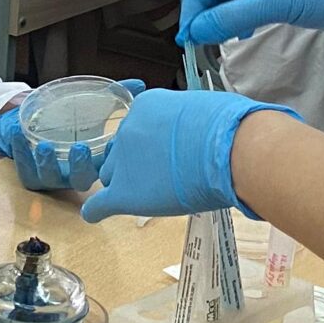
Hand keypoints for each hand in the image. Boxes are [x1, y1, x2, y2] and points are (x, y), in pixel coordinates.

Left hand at [0, 79, 143, 192]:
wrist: (36, 123)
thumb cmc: (70, 120)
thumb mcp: (93, 107)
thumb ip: (116, 96)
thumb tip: (139, 85)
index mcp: (95, 161)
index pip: (107, 165)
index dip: (111, 159)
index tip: (113, 144)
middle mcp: (75, 173)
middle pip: (81, 179)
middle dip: (81, 166)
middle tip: (80, 148)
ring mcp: (52, 176)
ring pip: (50, 177)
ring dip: (47, 163)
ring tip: (44, 146)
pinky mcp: (30, 174)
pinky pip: (24, 169)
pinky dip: (20, 151)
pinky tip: (18, 132)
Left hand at [79, 90, 298, 221]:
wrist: (227, 150)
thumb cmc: (229, 128)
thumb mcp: (204, 110)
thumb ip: (188, 121)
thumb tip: (197, 134)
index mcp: (145, 107)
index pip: (137, 129)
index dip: (149, 145)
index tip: (166, 154)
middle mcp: (127, 130)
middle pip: (119, 153)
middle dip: (133, 164)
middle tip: (159, 176)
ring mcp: (123, 163)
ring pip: (111, 178)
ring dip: (124, 185)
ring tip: (146, 196)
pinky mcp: (125, 194)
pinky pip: (100, 204)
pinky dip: (95, 211)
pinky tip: (94, 215)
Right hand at [181, 0, 323, 46]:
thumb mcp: (275, 3)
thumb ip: (232, 16)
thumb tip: (196, 30)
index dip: (194, 1)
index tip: (189, 31)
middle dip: (207, 10)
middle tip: (199, 40)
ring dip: (223, 16)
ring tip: (219, 39)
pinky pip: (253, 3)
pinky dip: (242, 18)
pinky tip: (242, 33)